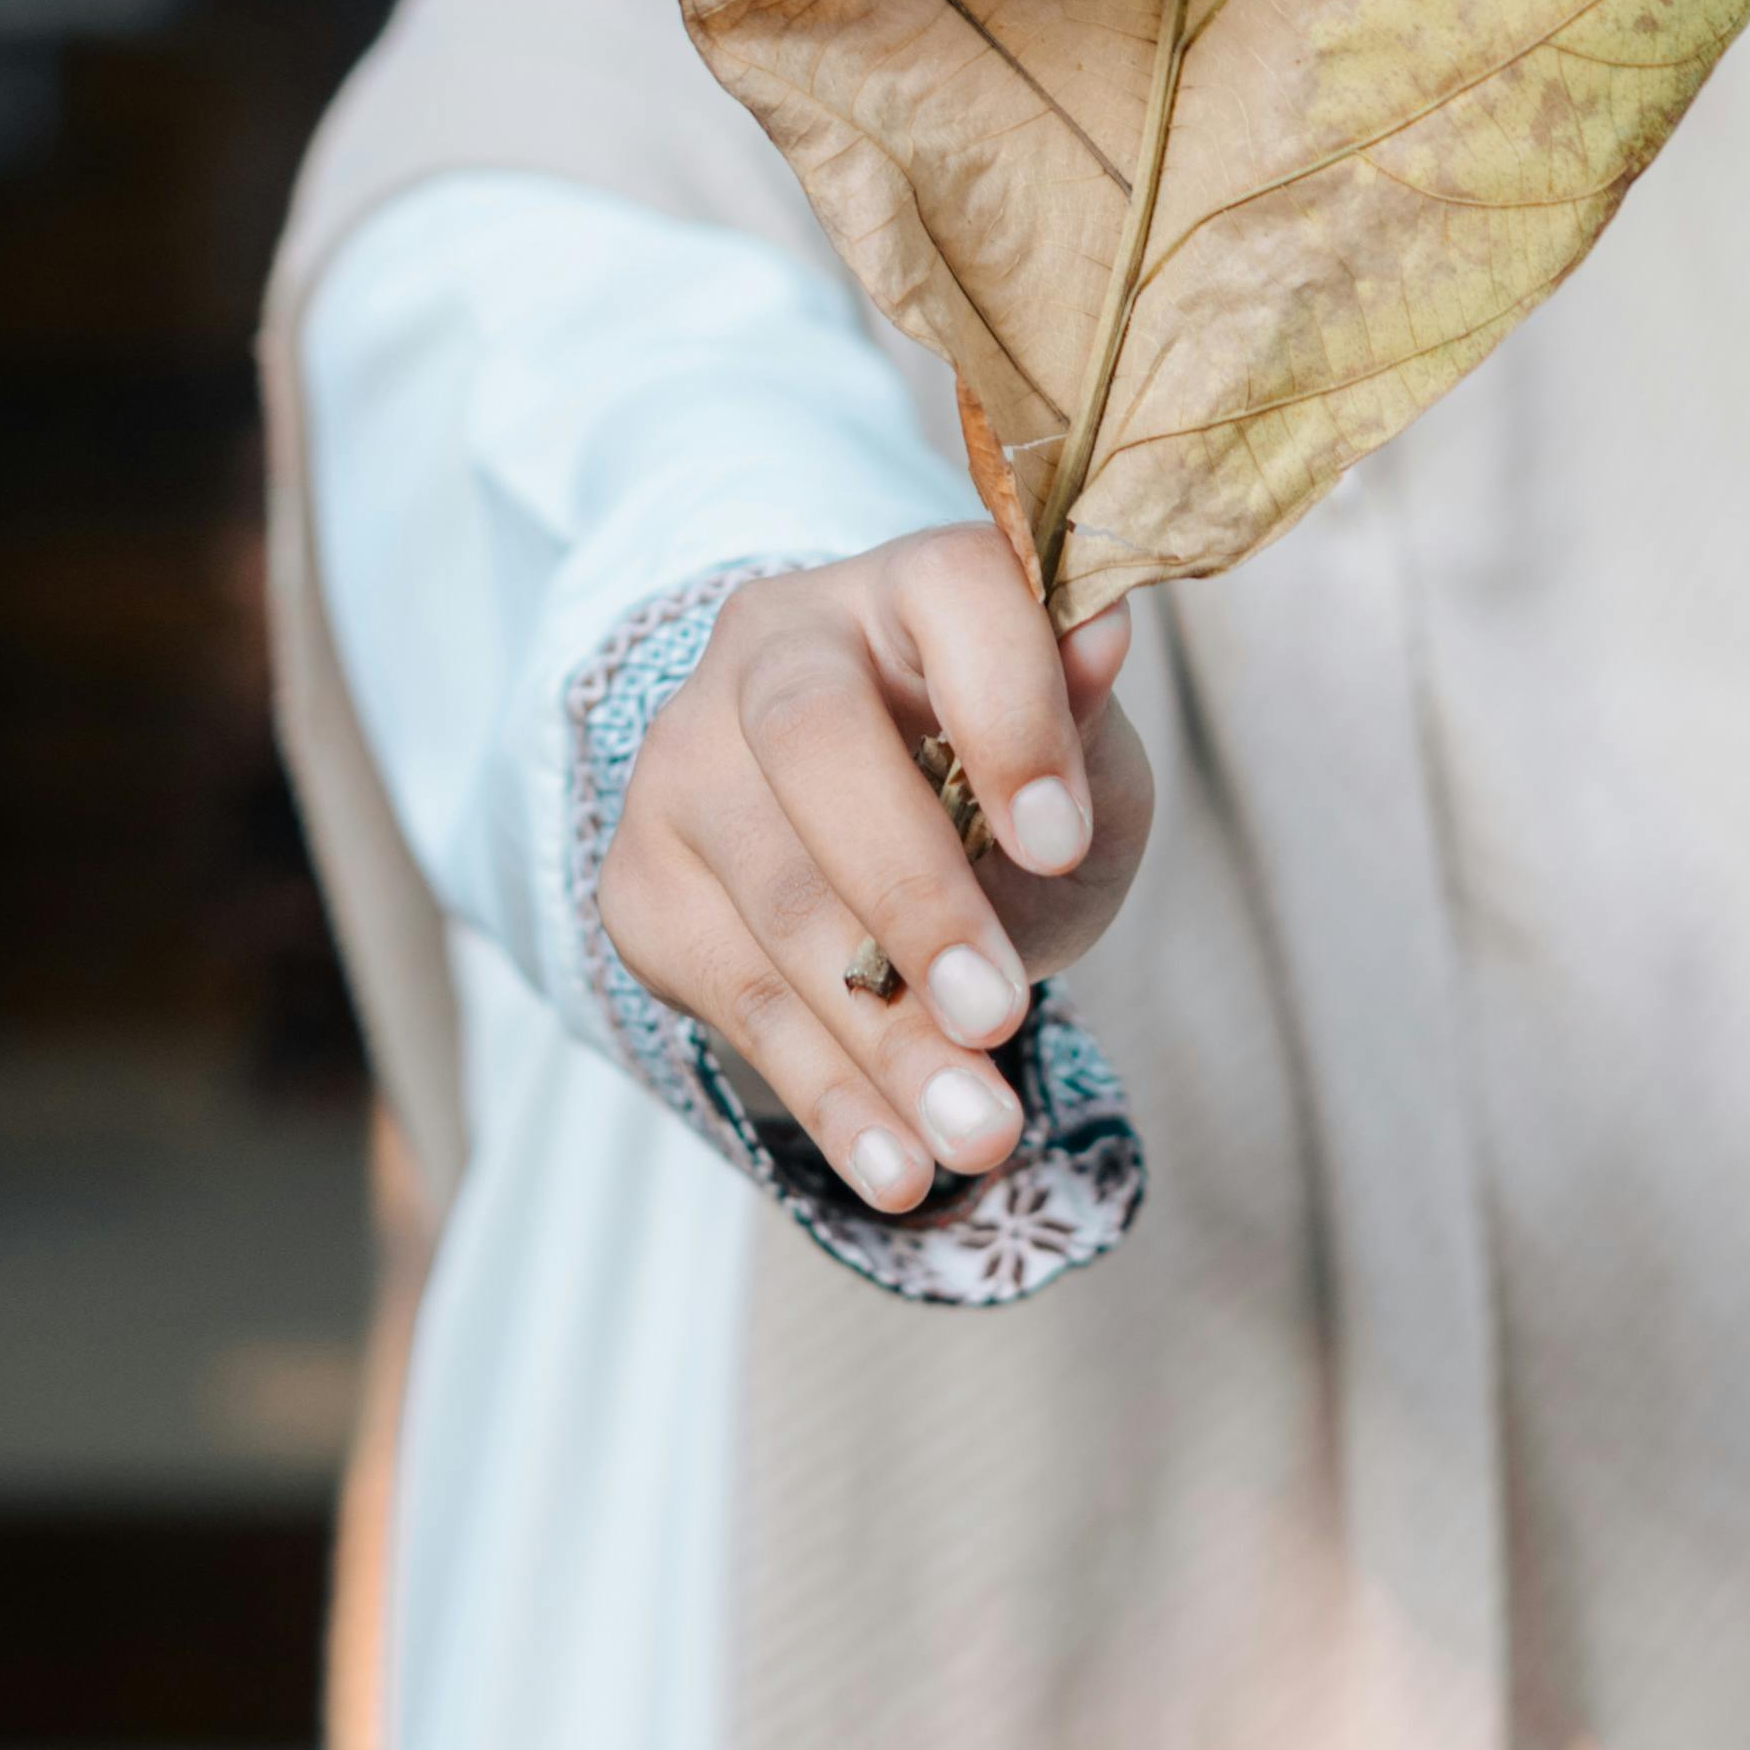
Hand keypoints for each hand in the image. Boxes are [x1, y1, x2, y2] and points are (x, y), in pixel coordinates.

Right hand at [602, 527, 1149, 1216]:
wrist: (866, 842)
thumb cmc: (1000, 789)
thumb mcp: (1079, 760)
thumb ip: (1087, 721)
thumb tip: (1109, 635)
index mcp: (905, 586)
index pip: (949, 595)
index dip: (1008, 710)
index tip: (1062, 838)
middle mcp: (773, 646)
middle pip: (815, 743)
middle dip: (910, 894)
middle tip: (999, 1015)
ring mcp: (684, 761)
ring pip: (772, 896)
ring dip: (878, 1037)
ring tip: (978, 1135)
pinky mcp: (640, 882)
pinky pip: (728, 996)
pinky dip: (824, 1094)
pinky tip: (895, 1163)